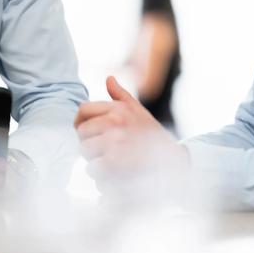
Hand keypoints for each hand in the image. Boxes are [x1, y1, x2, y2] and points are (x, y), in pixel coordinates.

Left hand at [74, 76, 188, 185]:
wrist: (171, 160)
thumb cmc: (153, 136)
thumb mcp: (139, 111)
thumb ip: (121, 95)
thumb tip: (108, 78)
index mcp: (118, 109)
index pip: (83, 110)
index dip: (82, 122)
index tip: (89, 132)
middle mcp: (115, 122)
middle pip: (82, 133)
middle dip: (89, 142)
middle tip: (104, 150)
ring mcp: (113, 142)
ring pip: (85, 151)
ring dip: (93, 158)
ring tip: (110, 162)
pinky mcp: (113, 163)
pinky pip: (92, 167)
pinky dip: (100, 174)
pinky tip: (112, 173)